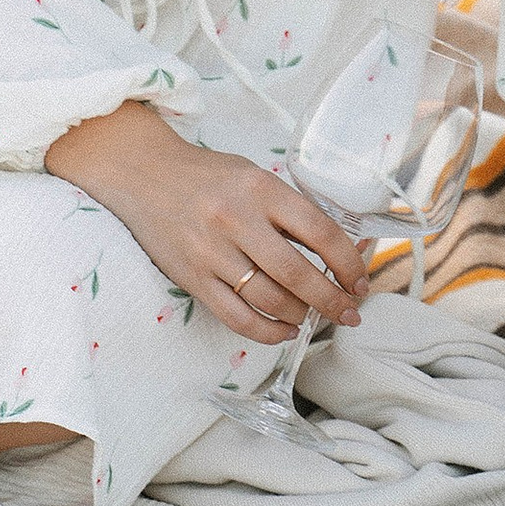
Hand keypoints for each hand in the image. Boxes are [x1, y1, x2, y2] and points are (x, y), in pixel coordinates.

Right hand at [46, 101, 369, 343]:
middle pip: (299, 274)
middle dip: (333, 300)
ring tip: (316, 318)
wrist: (144, 174)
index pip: (320, 233)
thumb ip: (290, 210)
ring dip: (301, 316)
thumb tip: (340, 250)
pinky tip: (285, 330)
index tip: (360, 281)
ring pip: (270, 300)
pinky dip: (267, 331)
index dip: (349, 264)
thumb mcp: (255, 177)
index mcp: (261, 189)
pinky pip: (236, 317)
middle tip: (349, 312)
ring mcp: (211, 252)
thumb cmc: (209, 176)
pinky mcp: (192, 278)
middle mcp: (237, 220)